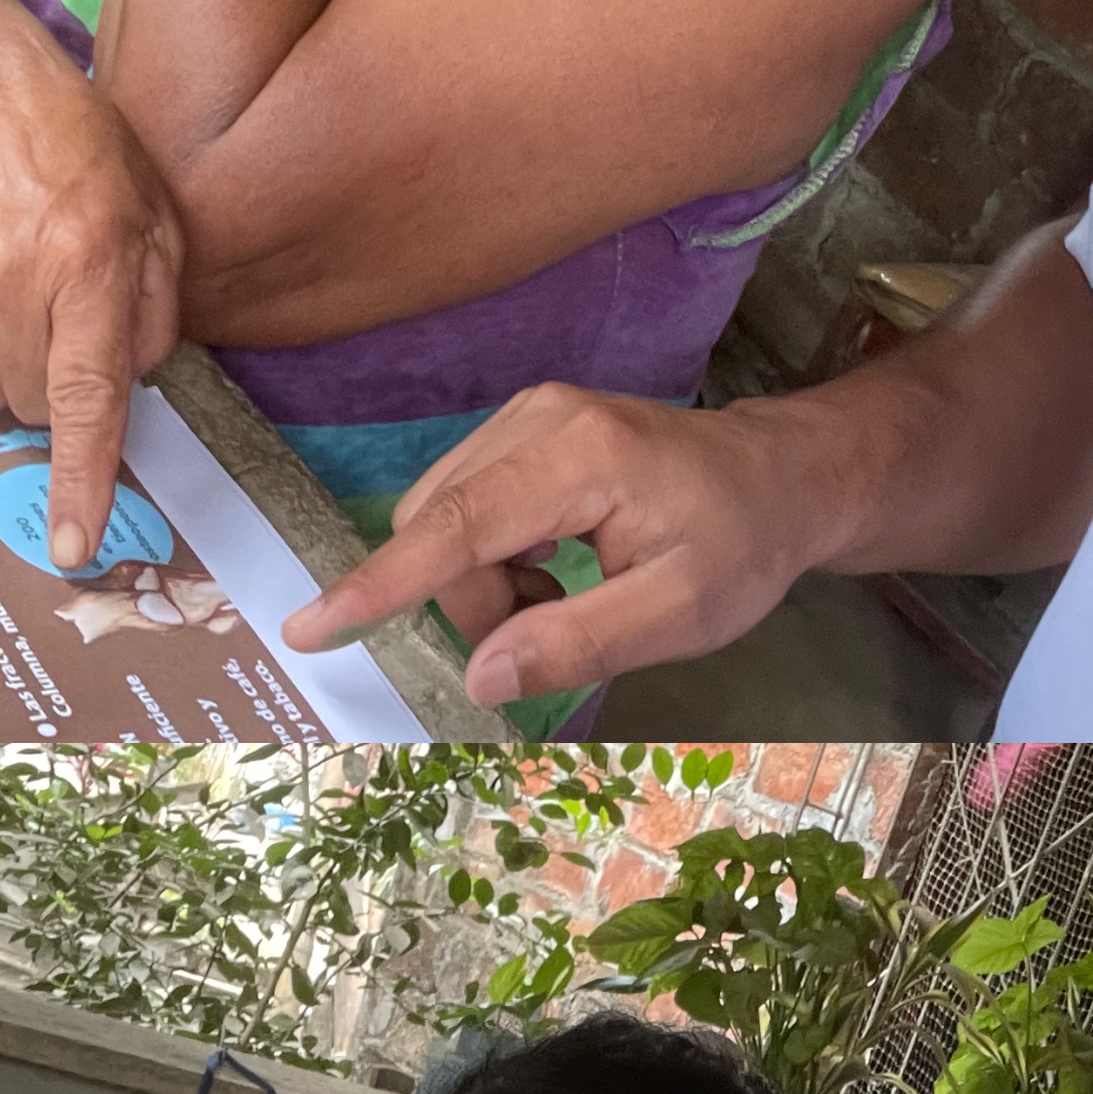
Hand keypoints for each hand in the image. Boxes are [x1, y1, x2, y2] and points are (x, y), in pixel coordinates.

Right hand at [0, 38, 186, 571]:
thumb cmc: (78, 156)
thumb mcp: (153, 218)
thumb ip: (153, 314)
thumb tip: (128, 393)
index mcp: (85, 263)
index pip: (84, 395)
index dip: (80, 477)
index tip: (73, 544)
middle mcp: (8, 280)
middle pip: (28, 406)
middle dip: (49, 388)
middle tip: (54, 327)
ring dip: (1, 370)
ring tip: (11, 302)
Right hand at [282, 385, 823, 710]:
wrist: (782, 477)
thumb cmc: (742, 544)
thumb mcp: (682, 616)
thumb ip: (580, 644)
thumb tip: (479, 676)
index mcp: (580, 457)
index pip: (454, 526)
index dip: (380, 585)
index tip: (310, 629)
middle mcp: (536, 418)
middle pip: (438, 528)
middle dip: (466, 602)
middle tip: (543, 636)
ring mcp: (524, 416)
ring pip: (441, 521)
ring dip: (478, 585)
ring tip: (556, 601)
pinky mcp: (521, 428)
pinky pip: (462, 506)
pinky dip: (488, 561)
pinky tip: (548, 574)